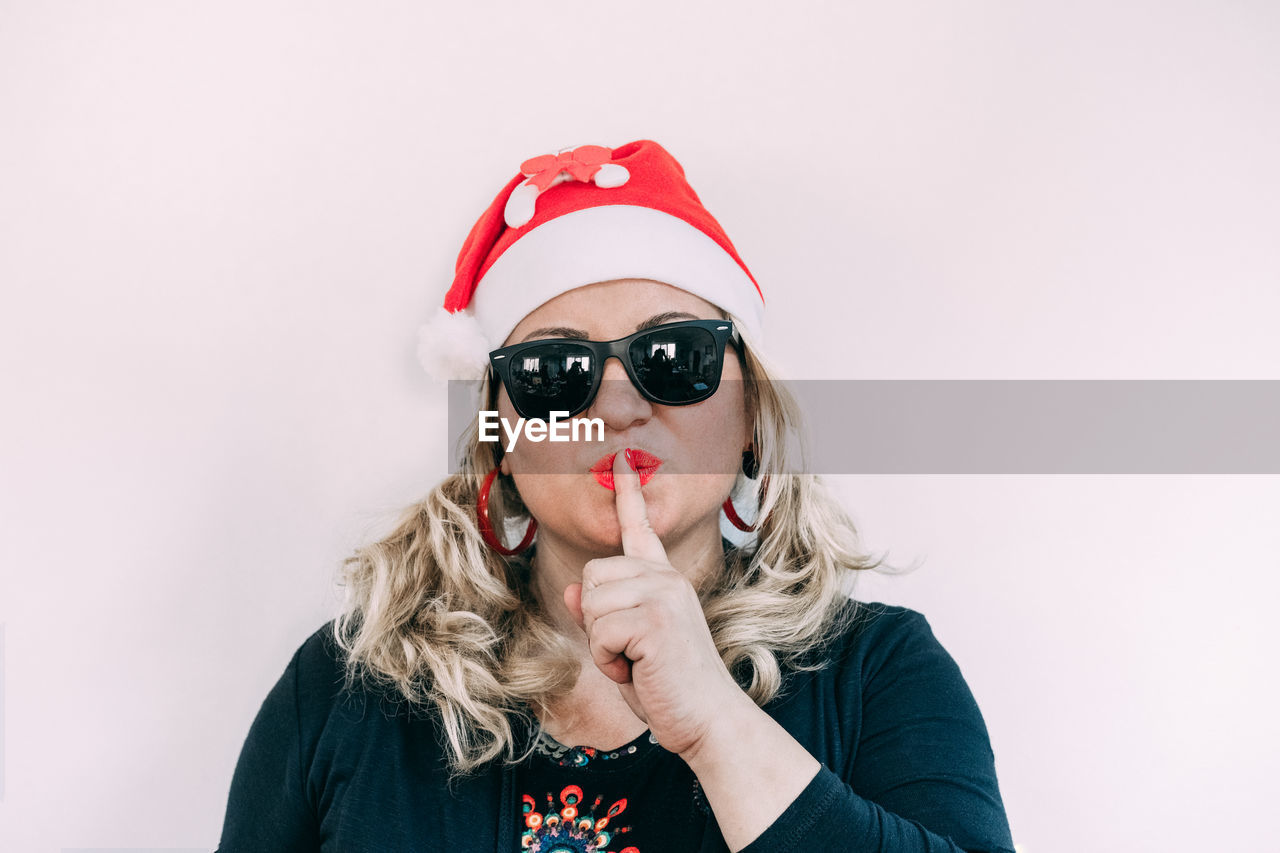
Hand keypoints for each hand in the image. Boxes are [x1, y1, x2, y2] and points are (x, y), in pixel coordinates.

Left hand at [563, 449, 748, 757]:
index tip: (621, 457)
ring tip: (637, 663)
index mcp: (663, 579)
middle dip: (597, 621)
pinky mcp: (656, 618)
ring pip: (592, 605)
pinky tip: (640, 670)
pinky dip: (609, 661)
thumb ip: (601, 616)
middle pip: (592, 576)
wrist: (707, 719)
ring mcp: (663, 594)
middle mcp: (666, 577)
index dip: (628, 492)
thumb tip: (572, 593)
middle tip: (631, 652)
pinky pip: (599, 632)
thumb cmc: (668, 687)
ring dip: (603, 646)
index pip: (640, 528)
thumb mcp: (625, 647)